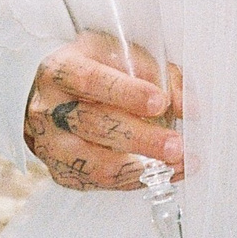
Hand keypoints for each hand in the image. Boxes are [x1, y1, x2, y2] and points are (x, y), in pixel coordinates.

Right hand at [23, 34, 182, 190]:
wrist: (53, 98)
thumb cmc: (92, 71)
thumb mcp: (120, 55)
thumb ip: (156, 74)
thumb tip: (187, 105)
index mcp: (60, 71)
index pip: (89, 80)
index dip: (126, 92)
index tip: (160, 102)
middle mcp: (49, 109)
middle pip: (94, 126)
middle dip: (141, 137)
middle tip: (176, 144)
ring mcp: (52, 145)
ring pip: (96, 163)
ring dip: (142, 167)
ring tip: (177, 163)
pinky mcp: (62, 172)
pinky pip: (101, 182)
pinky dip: (137, 179)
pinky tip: (163, 172)